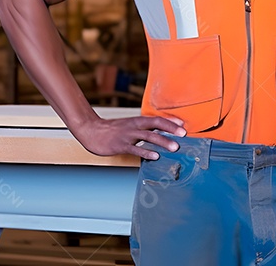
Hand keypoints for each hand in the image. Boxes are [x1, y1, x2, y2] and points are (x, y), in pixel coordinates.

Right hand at [71, 115, 185, 159]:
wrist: (92, 131)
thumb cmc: (113, 130)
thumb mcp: (130, 126)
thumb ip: (144, 128)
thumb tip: (160, 132)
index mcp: (138, 121)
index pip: (157, 119)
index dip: (170, 122)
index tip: (183, 125)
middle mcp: (135, 126)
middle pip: (156, 125)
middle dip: (171, 129)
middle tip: (184, 134)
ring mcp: (128, 135)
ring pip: (148, 136)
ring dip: (163, 141)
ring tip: (175, 147)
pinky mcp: (121, 145)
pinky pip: (135, 149)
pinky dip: (146, 152)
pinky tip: (155, 156)